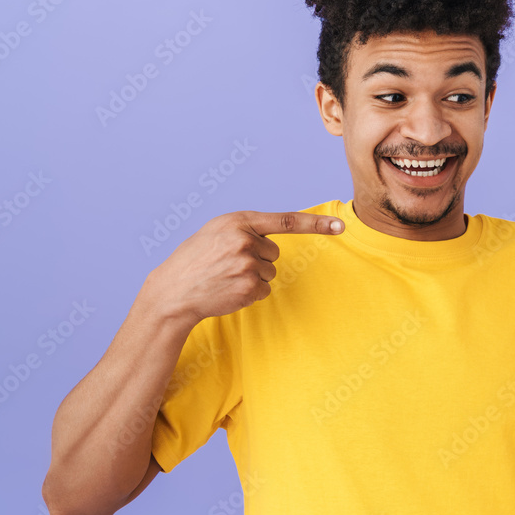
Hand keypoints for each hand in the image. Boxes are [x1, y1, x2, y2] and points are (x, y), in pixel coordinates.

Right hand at [144, 211, 343, 325]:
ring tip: (225, 277)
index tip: (341, 226)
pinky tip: (228, 290)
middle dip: (257, 259)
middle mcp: (245, 241)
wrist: (173, 291)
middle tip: (228, 264)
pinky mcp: (248, 288)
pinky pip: (263, 291)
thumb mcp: (216, 231)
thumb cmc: (195, 260)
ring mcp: (247, 266)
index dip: (316, 224)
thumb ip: (246, 229)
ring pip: (270, 273)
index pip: (286, 221)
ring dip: (253, 277)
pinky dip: (249, 293)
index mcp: (238, 222)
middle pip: (274, 253)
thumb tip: (274, 241)